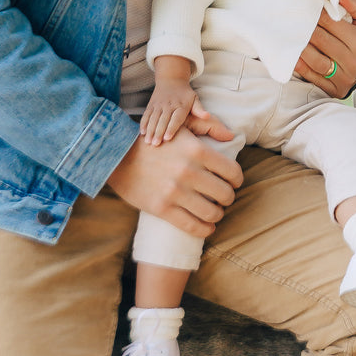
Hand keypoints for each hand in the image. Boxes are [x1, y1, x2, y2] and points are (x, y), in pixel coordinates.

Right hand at [107, 127, 242, 238]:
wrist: (118, 155)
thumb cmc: (155, 140)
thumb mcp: (181, 126)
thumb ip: (208, 126)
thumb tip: (231, 137)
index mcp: (197, 150)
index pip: (232, 172)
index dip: (237, 180)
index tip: (233, 183)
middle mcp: (189, 172)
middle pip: (225, 195)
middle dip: (228, 198)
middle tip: (223, 198)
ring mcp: (175, 192)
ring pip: (212, 213)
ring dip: (217, 215)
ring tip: (214, 212)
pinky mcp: (162, 208)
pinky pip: (192, 226)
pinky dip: (205, 229)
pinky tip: (207, 227)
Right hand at [140, 78, 197, 144]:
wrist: (171, 79)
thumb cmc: (185, 94)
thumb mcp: (194, 99)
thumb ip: (199, 109)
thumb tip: (207, 116)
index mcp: (181, 105)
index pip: (176, 118)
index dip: (171, 128)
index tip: (167, 138)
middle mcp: (168, 105)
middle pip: (163, 120)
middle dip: (158, 132)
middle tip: (156, 144)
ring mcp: (158, 105)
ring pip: (153, 119)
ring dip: (150, 130)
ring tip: (148, 142)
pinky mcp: (151, 105)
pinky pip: (146, 115)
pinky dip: (144, 123)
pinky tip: (142, 133)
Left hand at [294, 0, 355, 98]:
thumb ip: (354, 5)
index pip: (330, 22)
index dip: (315, 12)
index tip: (304, 5)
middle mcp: (354, 60)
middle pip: (320, 40)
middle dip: (304, 27)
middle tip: (291, 18)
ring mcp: (344, 77)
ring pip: (315, 60)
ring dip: (300, 46)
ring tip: (290, 34)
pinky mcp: (335, 89)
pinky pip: (312, 76)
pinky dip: (300, 65)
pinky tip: (292, 55)